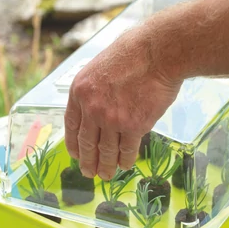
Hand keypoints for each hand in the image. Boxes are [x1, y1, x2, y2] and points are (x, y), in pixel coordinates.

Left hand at [64, 31, 182, 179]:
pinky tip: (124, 165)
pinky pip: (127, 150)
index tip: (76, 155)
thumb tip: (93, 113)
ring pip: (106, 151)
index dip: (73, 144)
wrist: (157, 52)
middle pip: (87, 143)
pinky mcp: (134, 126)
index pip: (72, 126)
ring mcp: (112, 119)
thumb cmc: (132, 54)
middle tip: (89, 173)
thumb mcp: (98, 68)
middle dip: (88, 161)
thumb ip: (93, 92)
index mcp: (79, 92)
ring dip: (106, 166)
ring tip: (106, 175)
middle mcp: (92, 108)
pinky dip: (125, 160)